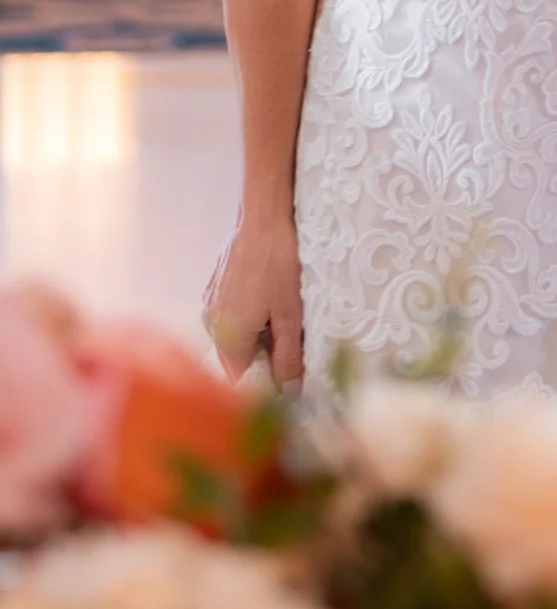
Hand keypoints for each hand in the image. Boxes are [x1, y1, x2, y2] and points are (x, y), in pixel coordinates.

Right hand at [205, 210, 303, 387]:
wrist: (263, 216)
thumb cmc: (278, 264)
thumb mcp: (291, 315)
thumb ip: (289, 358)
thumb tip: (290, 392)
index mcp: (226, 337)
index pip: (241, 380)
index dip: (266, 385)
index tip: (291, 380)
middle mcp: (210, 324)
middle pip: (236, 359)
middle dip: (264, 361)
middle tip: (295, 347)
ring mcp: (210, 303)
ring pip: (235, 337)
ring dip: (259, 338)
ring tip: (287, 320)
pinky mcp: (215, 287)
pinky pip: (232, 316)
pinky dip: (251, 319)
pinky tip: (273, 301)